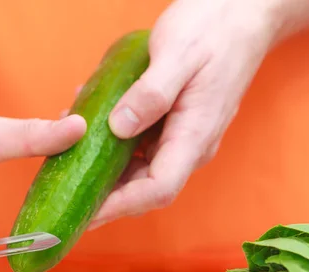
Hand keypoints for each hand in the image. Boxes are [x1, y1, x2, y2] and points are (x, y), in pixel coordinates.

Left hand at [88, 0, 277, 228]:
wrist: (242, 13)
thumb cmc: (213, 29)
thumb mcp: (177, 54)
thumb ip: (150, 94)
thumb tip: (118, 128)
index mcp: (194, 136)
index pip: (157, 189)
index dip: (120, 206)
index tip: (87, 214)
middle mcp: (190, 145)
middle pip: (145, 187)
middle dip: (106, 195)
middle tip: (67, 190)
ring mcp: (183, 136)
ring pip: (140, 169)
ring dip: (106, 168)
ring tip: (71, 151)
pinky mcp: (175, 124)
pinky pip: (142, 146)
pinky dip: (114, 144)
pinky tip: (92, 124)